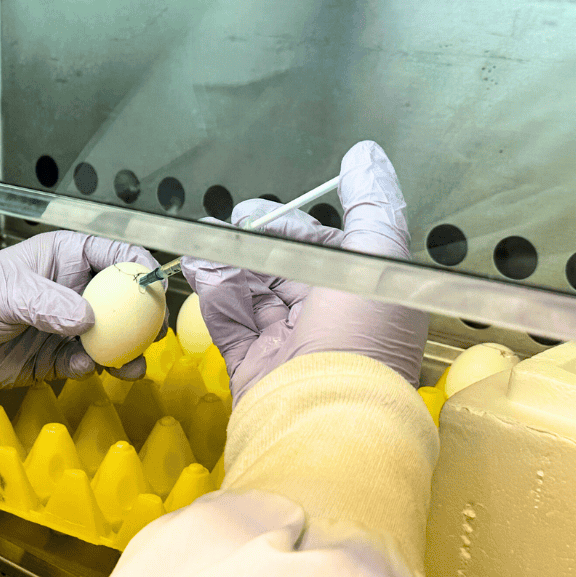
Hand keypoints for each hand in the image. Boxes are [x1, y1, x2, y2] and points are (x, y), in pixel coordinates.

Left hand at [0, 231, 160, 388]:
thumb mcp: (6, 291)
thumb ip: (47, 303)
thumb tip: (87, 320)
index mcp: (65, 258)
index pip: (115, 254)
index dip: (140, 268)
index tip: (156, 287)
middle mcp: (73, 290)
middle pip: (123, 301)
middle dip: (143, 318)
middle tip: (153, 335)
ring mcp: (67, 326)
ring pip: (112, 338)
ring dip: (125, 351)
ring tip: (131, 365)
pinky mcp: (57, 358)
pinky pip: (88, 364)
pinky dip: (93, 369)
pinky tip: (84, 369)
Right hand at [181, 141, 427, 401]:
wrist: (323, 421)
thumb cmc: (362, 343)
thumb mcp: (379, 259)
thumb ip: (371, 204)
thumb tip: (366, 155)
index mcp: (367, 299)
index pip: (328, 252)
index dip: (297, 229)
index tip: (266, 215)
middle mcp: (331, 322)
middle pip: (287, 270)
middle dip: (257, 243)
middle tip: (229, 225)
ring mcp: (291, 347)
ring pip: (254, 292)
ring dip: (228, 263)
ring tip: (202, 239)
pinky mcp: (256, 366)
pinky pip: (231, 322)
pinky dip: (213, 294)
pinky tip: (197, 267)